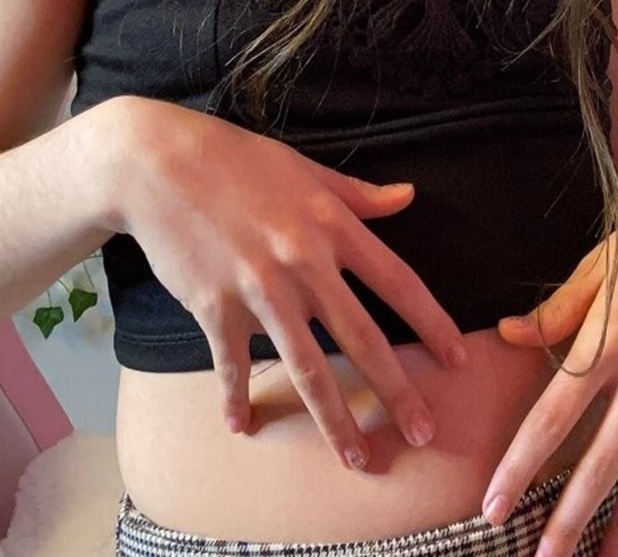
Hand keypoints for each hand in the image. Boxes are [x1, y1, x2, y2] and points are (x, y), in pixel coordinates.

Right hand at [110, 98, 466, 468]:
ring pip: (306, 366)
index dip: (431, 323)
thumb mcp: (306, 169)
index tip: (457, 359)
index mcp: (333, 225)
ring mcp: (259, 289)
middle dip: (396, 390)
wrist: (160, 164)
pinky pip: (232, 363)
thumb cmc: (237, 160)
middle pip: (362, 338)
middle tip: (423, 433)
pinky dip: (236, 397)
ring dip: (332, 418)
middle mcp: (304, 262)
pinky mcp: (215, 305)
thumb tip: (409, 195)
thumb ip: (358, 194)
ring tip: (356, 458)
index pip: (398, 282)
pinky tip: (242, 426)